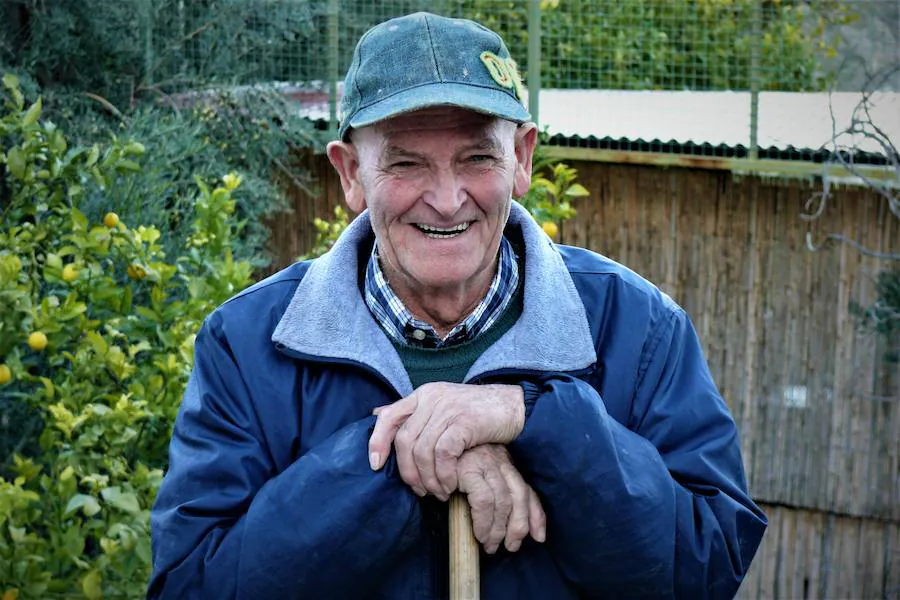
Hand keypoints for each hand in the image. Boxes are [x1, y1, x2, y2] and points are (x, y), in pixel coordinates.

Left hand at [368, 382, 525, 498]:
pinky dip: (444, 474)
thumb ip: (415, 415)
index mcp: (423, 395)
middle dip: (408, 471)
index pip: (389, 417)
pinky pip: (443, 454)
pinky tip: (452, 485)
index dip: (377, 441)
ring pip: (423, 451)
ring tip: (439, 492)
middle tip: (420, 490)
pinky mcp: (464, 421)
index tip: (375, 466)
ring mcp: (448, 408)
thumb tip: (377, 416)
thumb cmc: (479, 414)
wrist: (516, 408)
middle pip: (404, 440)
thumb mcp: (444, 409)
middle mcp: (432, 398)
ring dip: (428, 478)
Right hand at [457, 444, 545, 553]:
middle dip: (516, 526)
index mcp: (503, 460)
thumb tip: (532, 532)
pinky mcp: (468, 466)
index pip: (526, 489)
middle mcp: (498, 459)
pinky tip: (472, 529)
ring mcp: (484, 461)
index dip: (535, 515)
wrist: (427, 444)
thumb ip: (497, 497)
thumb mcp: (475, 480)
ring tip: (486, 543)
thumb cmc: (448, 466)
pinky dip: (481, 519)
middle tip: (507, 547)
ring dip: (495, 528)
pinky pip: (482, 499)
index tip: (537, 537)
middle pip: (518, 495)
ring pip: (502, 501)